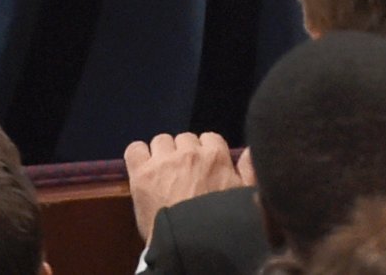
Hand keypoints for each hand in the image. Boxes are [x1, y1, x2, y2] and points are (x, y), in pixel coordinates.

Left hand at [122, 132, 243, 242]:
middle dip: (184, 154)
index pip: (209, 138)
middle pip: (184, 139)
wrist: (192, 246)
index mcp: (215, 156)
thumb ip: (250, 171)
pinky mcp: (142, 173)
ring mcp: (163, 161)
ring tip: (163, 176)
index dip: (206, 153)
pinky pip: (135, 149)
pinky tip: (143, 170)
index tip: (204, 170)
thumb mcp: (246, 197)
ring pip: (161, 141)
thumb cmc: (222, 225)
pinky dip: (138, 156)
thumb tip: (249, 151)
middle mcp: (189, 152)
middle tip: (183, 176)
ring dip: (162, 155)